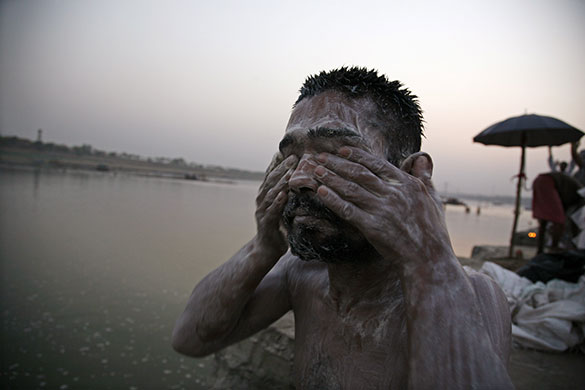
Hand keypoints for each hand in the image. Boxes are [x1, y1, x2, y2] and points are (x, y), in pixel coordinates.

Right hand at [255, 153, 297, 255]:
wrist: (266, 250)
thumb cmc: (278, 227)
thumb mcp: (283, 208)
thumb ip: (287, 194)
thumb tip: (300, 180)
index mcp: (265, 195)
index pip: (271, 175)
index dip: (279, 163)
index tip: (289, 152)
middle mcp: (261, 201)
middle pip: (270, 180)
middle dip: (281, 168)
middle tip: (293, 157)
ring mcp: (262, 212)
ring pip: (270, 194)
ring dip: (280, 182)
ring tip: (290, 173)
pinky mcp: (266, 224)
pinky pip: (272, 212)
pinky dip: (277, 202)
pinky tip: (283, 195)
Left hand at [313, 147, 451, 264]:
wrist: (428, 258)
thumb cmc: (432, 231)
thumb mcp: (433, 199)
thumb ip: (424, 177)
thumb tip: (422, 159)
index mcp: (406, 184)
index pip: (376, 164)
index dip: (357, 156)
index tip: (341, 150)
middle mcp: (392, 194)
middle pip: (359, 173)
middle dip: (338, 163)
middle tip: (321, 157)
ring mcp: (381, 210)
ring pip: (350, 189)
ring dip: (331, 177)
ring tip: (316, 171)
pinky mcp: (372, 227)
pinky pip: (347, 210)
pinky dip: (332, 199)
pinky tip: (320, 192)